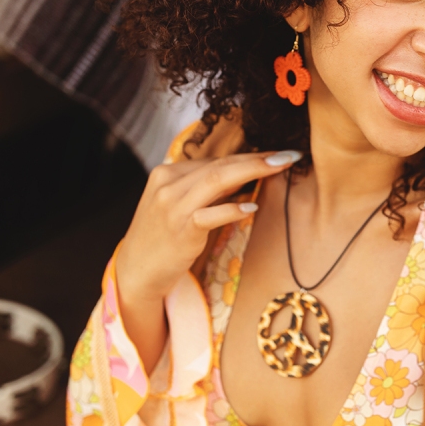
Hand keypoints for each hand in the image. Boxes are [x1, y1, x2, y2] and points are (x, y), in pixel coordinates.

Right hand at [114, 149, 300, 370]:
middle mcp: (168, 184)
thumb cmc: (162, 238)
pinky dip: (232, 208)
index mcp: (167, 172)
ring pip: (217, 180)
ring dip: (253, 171)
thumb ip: (205, 189)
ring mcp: (172, 206)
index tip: (276, 154)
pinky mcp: (180, 229)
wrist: (136, 271)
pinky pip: (210, 214)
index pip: (215, 160)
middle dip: (258, 158)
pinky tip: (252, 206)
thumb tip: (245, 176)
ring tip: (280, 167)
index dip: (249, 156)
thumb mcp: (178, 205)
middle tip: (288, 155)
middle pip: (220, 165)